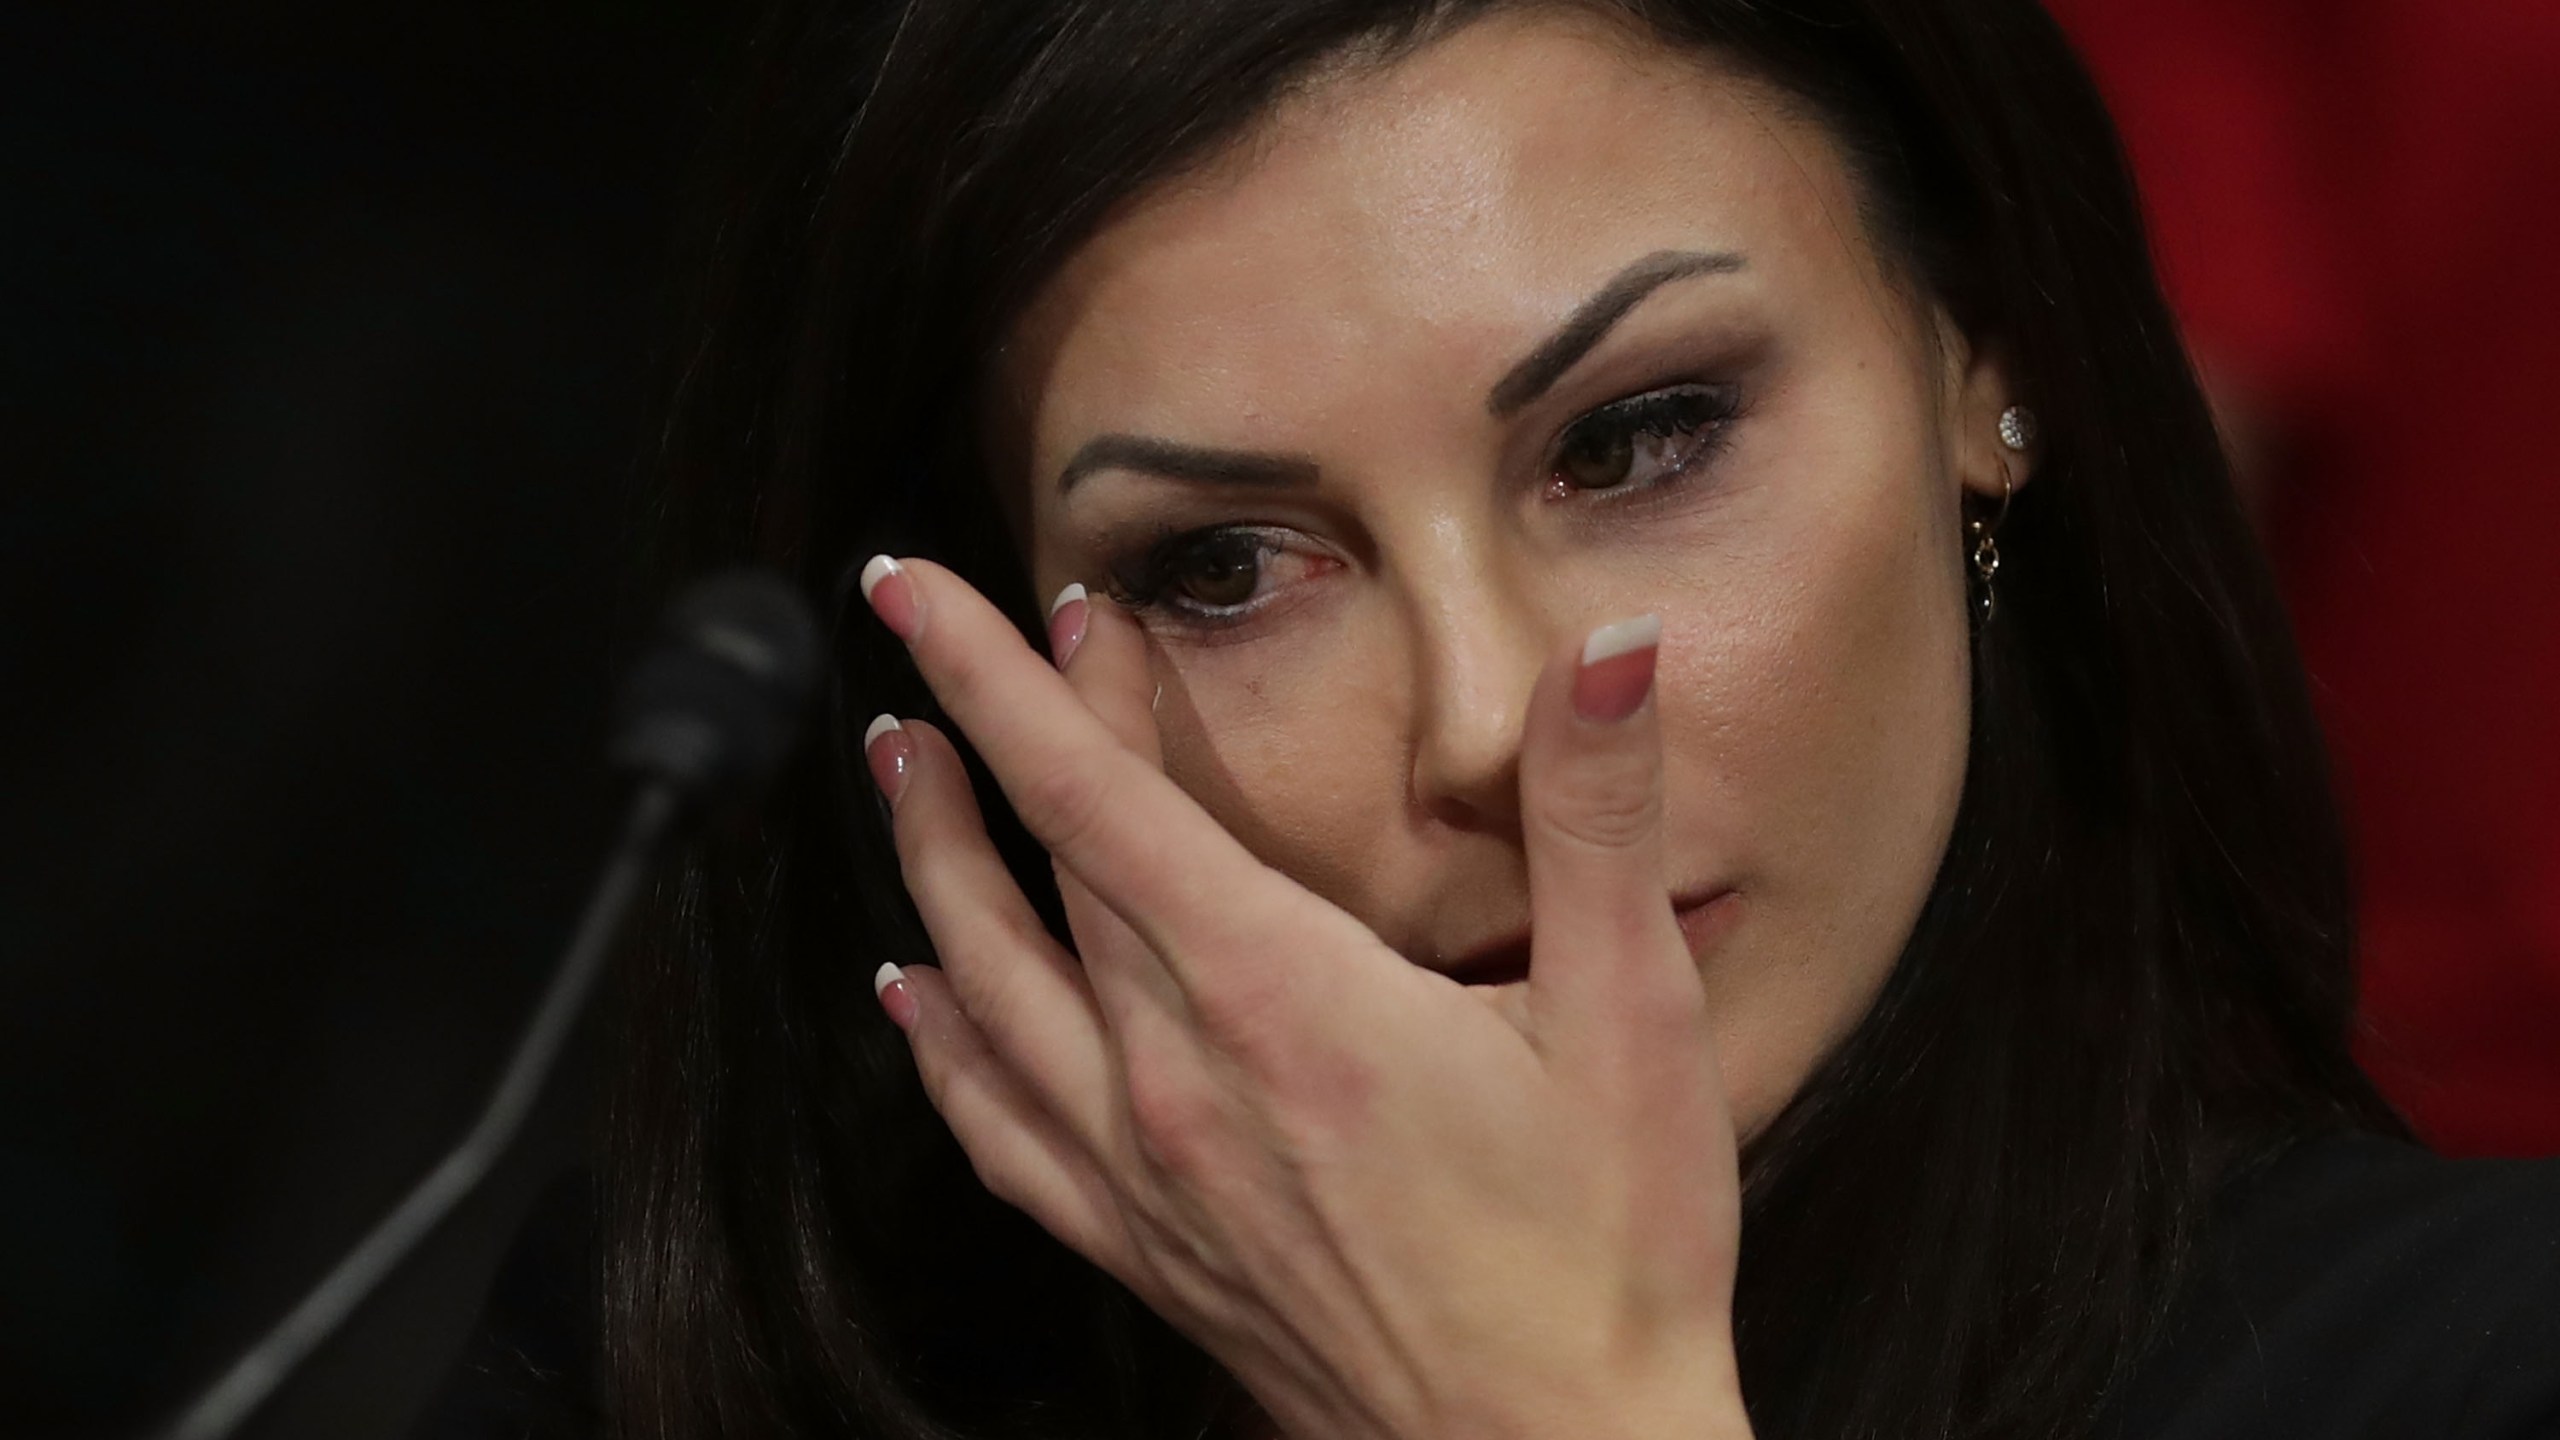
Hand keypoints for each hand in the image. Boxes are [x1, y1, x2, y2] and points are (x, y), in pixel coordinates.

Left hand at [858, 556, 1751, 1439]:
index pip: (1094, 798)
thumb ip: (1601, 817)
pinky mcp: (1147, 1250)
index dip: (1001, 680)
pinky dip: (939, 1045)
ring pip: (985, 987)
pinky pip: (997, 1130)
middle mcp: (1181, 1080)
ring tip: (895, 774)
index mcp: (1283, 998)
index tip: (918, 590)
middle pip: (1042, 868)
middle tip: (950, 647)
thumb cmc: (1606, 1257)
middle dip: (990, 734)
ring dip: (929, 865)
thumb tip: (1610, 650)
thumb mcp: (1637, 1018)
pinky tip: (917, 998)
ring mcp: (1147, 1174)